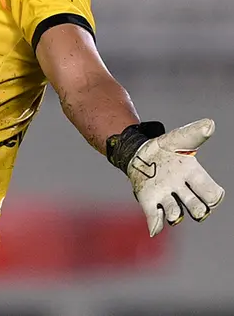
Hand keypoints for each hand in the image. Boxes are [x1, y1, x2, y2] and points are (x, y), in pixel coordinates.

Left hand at [126, 118, 224, 236]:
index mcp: (194, 175)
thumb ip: (195, 133)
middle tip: (194, 205)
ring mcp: (166, 196)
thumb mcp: (179, 138)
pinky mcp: (149, 201)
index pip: (211, 192)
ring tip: (171, 210)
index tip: (213, 196)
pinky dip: (156, 224)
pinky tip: (155, 230)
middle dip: (198, 208)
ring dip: (175, 215)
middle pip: (197, 207)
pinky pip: (155, 216)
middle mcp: (183, 190)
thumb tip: (210, 124)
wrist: (139, 151)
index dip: (214, 196)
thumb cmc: (165, 147)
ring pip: (176, 213)